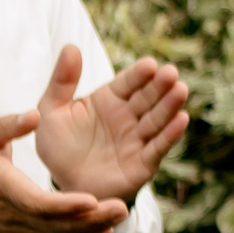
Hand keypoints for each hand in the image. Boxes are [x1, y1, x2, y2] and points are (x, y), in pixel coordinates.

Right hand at [0, 110, 133, 232]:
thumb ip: (7, 126)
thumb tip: (34, 116)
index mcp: (4, 188)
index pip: (37, 204)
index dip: (65, 205)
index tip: (92, 199)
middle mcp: (14, 215)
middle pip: (56, 226)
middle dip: (90, 219)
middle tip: (121, 208)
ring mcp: (21, 231)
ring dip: (92, 230)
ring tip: (120, 215)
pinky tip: (105, 230)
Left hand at [33, 47, 190, 202]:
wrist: (64, 185)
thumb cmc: (59, 147)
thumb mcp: (51, 111)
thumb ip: (62, 81)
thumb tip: (71, 46)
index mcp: (108, 100)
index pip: (127, 83)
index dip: (138, 74)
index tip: (149, 64)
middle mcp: (128, 117)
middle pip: (147, 98)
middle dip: (160, 85)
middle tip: (171, 73)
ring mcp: (138, 139)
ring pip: (157, 119)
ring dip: (170, 105)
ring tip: (180, 90)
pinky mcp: (144, 162)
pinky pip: (158, 147)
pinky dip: (170, 134)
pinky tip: (182, 120)